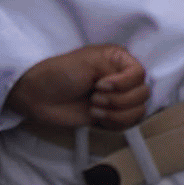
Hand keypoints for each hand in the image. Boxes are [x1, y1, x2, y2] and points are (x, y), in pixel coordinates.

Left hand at [7, 41, 149, 134]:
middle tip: (94, 96)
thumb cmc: (61, 73)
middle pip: (143, 94)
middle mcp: (122, 78)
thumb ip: (116, 67)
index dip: (123, 83)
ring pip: (138, 111)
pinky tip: (95, 117)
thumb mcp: (89, 60)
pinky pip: (128, 124)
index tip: (100, 84)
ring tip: (93, 107)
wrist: (40, 96)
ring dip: (115, 113)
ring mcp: (117, 98)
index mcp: (119, 60)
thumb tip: (133, 83)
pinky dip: (114, 123)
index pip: (140, 74)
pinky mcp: (111, 116)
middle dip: (118, 99)